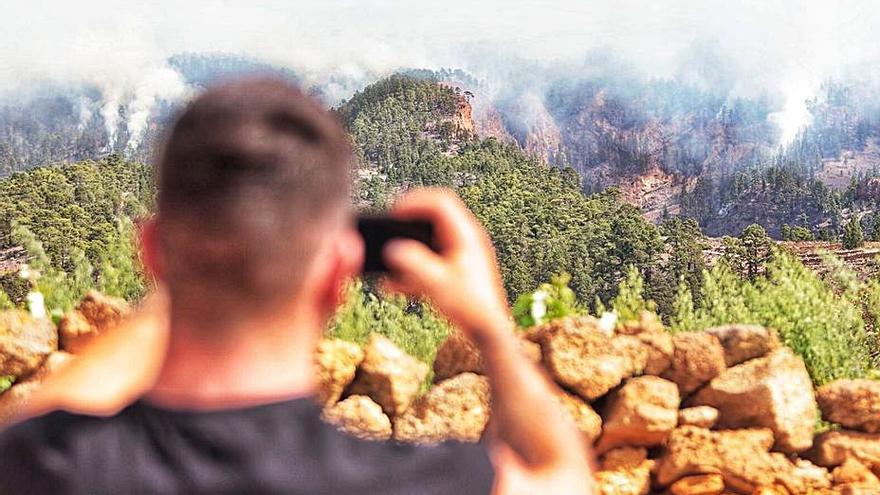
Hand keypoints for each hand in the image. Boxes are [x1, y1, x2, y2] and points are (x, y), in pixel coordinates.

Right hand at [382, 188, 510, 340]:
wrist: (489, 333)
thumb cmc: (470, 307)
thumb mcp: (436, 283)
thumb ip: (412, 263)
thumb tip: (392, 250)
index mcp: (465, 235)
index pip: (440, 202)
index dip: (414, 202)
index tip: (393, 213)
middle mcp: (465, 240)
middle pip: (431, 219)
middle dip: (406, 226)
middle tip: (386, 231)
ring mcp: (461, 255)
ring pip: (428, 243)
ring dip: (406, 252)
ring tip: (386, 266)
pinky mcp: (456, 272)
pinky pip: (430, 262)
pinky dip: (412, 269)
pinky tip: (394, 286)